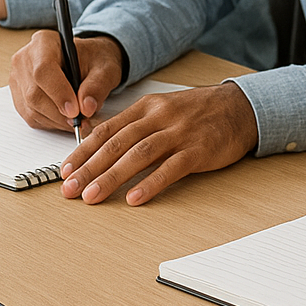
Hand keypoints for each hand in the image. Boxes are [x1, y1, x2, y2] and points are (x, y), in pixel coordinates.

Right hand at [8, 31, 123, 133]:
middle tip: (82, 120)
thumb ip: (98, 85)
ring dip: (57, 120)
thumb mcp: (106, 68)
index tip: (75, 111)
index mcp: (44, 42)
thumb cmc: (94, 60)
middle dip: (60, 112)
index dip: (58, 93)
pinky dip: (51, 123)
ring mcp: (19, 79)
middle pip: (35, 93)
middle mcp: (25, 59)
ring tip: (78, 119)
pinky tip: (66, 118)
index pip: (43, 70)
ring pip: (32, 109)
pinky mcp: (19, 96)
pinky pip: (31, 117)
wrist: (87, 61)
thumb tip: (87, 107)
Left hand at [59, 82, 258, 205]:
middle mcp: (160, 117)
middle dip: (89, 167)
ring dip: (111, 176)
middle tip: (70, 189)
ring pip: (138, 155)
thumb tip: (100, 141)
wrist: (241, 107)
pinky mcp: (198, 150)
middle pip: (117, 144)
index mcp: (147, 107)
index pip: (107, 129)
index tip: (65, 170)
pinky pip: (171, 168)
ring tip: (92, 196)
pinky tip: (135, 198)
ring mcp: (180, 133)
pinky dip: (151, 184)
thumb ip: (135, 123)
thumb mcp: (163, 108)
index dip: (83, 151)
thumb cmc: (199, 112)